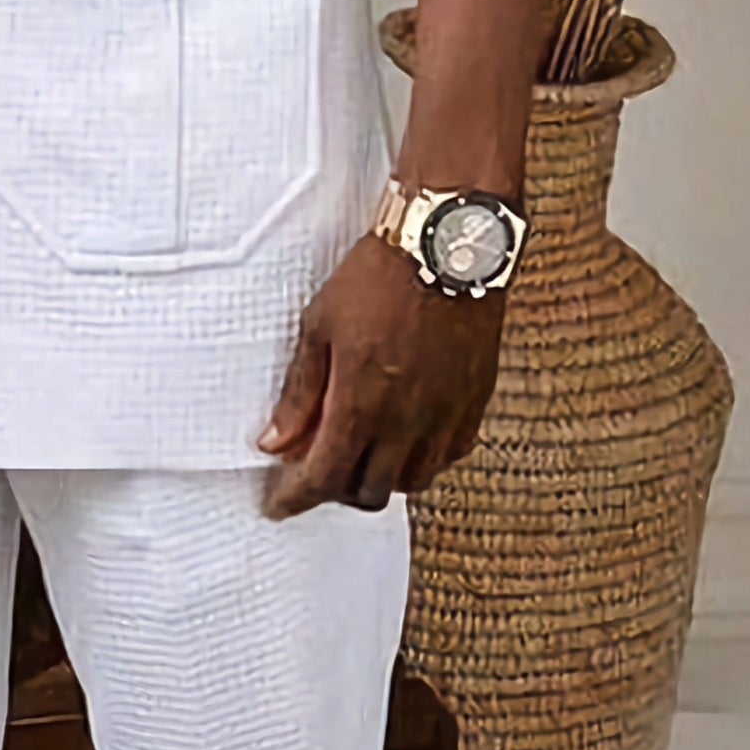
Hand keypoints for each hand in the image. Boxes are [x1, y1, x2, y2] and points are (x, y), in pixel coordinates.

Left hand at [257, 232, 503, 519]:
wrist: (447, 245)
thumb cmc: (378, 277)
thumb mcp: (319, 326)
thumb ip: (300, 393)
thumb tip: (275, 442)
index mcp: (361, 404)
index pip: (323, 479)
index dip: (296, 500)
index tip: (279, 505)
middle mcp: (406, 421)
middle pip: (368, 492)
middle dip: (336, 491)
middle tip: (317, 471)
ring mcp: (445, 416)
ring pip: (411, 481)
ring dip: (380, 478)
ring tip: (361, 453)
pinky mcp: (474, 403)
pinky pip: (448, 457)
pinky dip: (421, 460)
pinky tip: (405, 438)